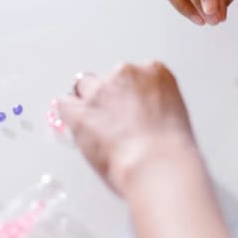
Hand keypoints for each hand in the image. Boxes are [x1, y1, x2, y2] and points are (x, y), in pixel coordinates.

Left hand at [57, 62, 199, 196]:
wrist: (157, 164)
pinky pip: (63, 105)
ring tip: (97, 127)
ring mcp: (101, 90)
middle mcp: (127, 73)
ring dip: (87, 103)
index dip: (130, 93)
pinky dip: (69, 116)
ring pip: (83, 86)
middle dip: (109, 97)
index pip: (134, 73)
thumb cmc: (170, 150)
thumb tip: (140, 118)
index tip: (131, 108)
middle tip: (115, 123)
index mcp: (155, 72)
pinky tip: (79, 129)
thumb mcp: (174, 116)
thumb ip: (152, 107)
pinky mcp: (79, 109)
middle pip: (108, 77)